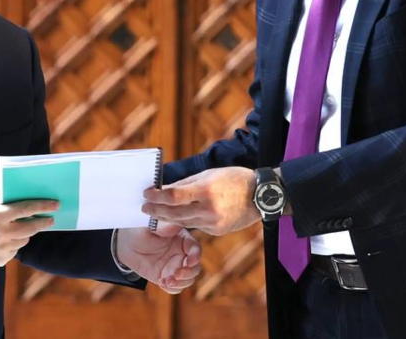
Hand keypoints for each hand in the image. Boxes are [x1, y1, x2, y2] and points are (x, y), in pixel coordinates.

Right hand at [0, 198, 57, 268]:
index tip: (55, 205)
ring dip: (24, 234)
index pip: (27, 208)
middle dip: (43, 222)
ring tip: (13, 230)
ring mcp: (2, 248)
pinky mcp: (1, 260)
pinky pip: (14, 250)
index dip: (43, 206)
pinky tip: (0, 242)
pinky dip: (12, 245)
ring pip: (24, 240)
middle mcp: (2, 232)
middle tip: (50, 219)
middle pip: (32, 228)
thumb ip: (6, 205)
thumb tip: (28, 202)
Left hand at [115, 223, 201, 293]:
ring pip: (188, 280)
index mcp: (183, 239)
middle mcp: (182, 254)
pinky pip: (176, 288)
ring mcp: (175, 267)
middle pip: (196, 268)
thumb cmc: (141, 230)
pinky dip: (172, 288)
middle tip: (176, 274)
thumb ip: (164, 226)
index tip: (189, 261)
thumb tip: (175, 221)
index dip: (196, 256)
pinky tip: (162, 283)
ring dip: (181, 283)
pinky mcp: (167, 278)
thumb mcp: (151, 226)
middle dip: (189, 273)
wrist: (128, 244)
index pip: (195, 248)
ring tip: (166, 281)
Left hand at [141, 167, 257, 235]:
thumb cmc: (234, 179)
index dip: (156, 196)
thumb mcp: (209, 174)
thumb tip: (164, 188)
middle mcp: (208, 209)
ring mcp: (213, 223)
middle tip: (144, 207)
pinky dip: (185, 220)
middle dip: (156, 210)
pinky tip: (177, 215)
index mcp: (206, 191)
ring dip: (166, 217)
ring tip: (155, 212)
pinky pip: (196, 226)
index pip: (173, 196)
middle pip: (173, 213)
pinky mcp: (217, 231)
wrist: (261, 197)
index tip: (146, 193)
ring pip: (182, 222)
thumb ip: (185, 184)